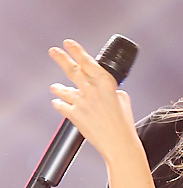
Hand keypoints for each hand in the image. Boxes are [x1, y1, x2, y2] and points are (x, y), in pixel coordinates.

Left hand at [49, 39, 139, 163]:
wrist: (119, 143)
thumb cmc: (124, 124)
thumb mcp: (124, 100)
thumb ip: (112, 90)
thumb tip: (104, 88)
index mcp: (106, 82)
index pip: (88, 61)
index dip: (76, 50)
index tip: (69, 43)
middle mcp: (92, 89)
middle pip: (72, 70)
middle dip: (61, 58)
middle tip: (53, 51)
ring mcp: (81, 101)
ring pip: (63, 89)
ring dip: (58, 88)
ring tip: (55, 87)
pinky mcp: (73, 114)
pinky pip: (61, 105)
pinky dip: (59, 104)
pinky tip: (58, 103)